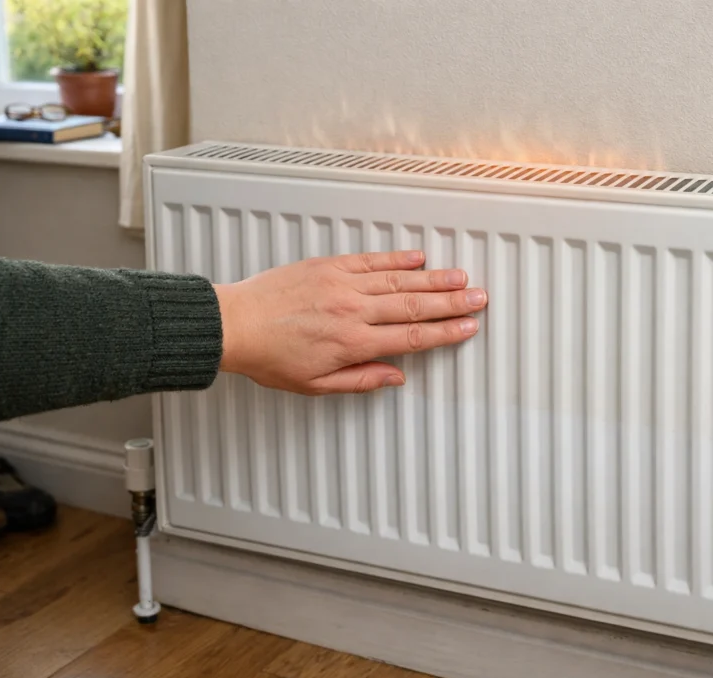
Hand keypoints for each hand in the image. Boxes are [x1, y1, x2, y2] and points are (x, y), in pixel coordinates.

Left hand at [213, 250, 486, 394]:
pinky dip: (397, 258)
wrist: (234, 324)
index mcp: (352, 343)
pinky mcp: (329, 267)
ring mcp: (342, 285)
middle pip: (415, 305)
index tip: (468, 327)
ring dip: (434, 279)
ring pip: (399, 280)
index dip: (445, 332)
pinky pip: (371, 260)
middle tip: (479, 298)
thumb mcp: (315, 385)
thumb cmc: (269, 357)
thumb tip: (395, 376)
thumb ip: (361, 380)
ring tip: (461, 278)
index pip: (411, 337)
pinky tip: (418, 258)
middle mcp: (353, 311)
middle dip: (452, 303)